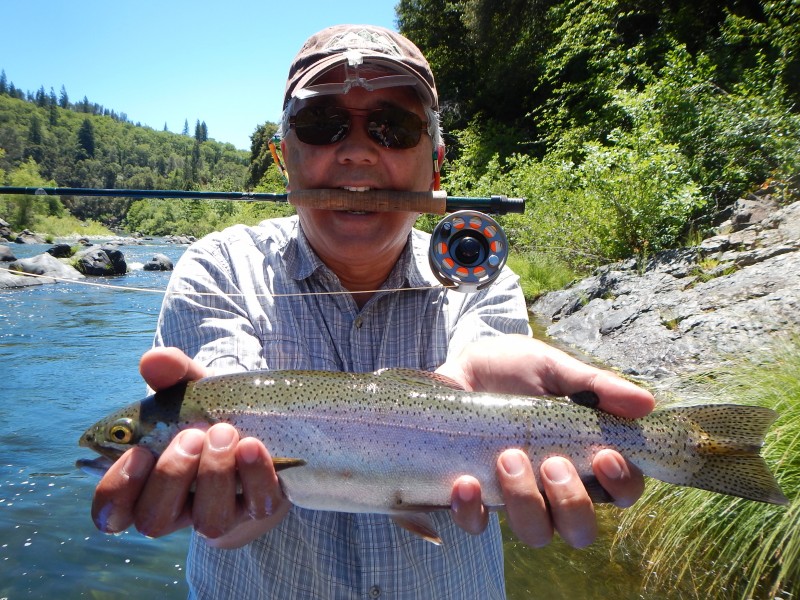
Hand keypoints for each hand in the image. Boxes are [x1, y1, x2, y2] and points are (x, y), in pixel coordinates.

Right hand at [90, 347, 289, 547]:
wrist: (265, 427)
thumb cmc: (210, 413)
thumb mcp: (190, 390)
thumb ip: (170, 374)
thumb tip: (153, 359)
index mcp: (146, 485)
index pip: (111, 512)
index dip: (117, 490)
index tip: (137, 452)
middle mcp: (178, 508)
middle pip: (154, 520)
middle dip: (171, 475)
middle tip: (192, 434)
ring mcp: (220, 513)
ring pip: (209, 521)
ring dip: (215, 473)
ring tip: (225, 432)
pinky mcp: (260, 508)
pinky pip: (257, 506)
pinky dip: (255, 474)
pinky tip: (254, 445)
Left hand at [438, 334, 654, 547]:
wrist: (459, 365)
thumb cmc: (512, 369)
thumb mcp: (552, 368)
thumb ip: (595, 385)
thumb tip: (646, 403)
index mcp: (582, 459)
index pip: (620, 493)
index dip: (620, 485)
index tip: (604, 455)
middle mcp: (553, 488)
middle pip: (580, 529)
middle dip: (571, 502)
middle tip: (552, 462)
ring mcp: (513, 496)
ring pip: (535, 533)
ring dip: (525, 501)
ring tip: (508, 457)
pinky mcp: (473, 496)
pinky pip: (476, 524)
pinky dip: (472, 510)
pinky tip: (465, 481)